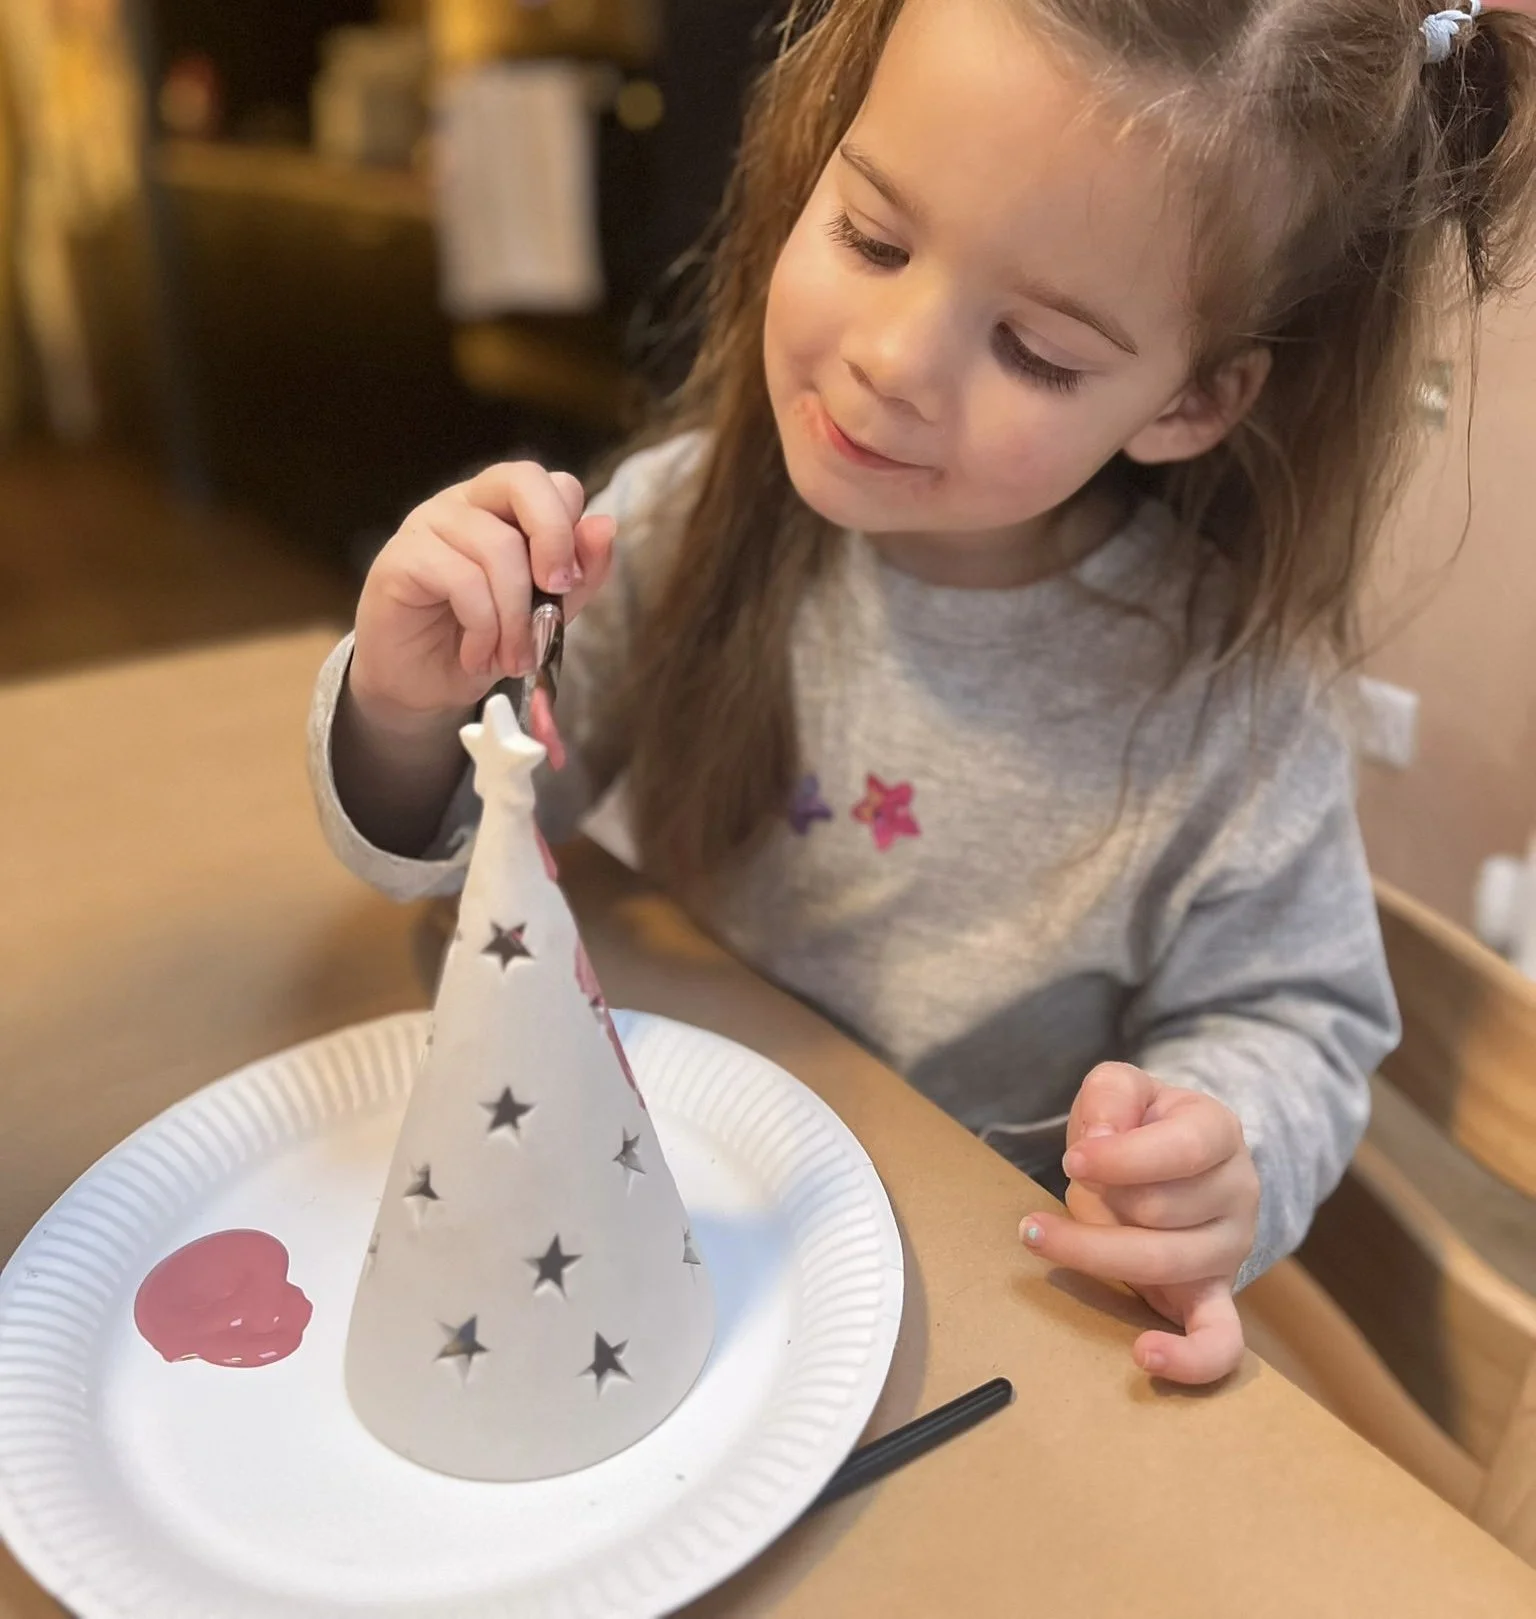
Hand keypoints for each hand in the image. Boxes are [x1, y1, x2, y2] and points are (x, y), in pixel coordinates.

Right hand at [349, 462, 616, 728]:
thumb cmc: (481, 643)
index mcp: (504, 508)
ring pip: (497, 546)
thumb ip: (578, 574)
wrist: (420, 686)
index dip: (572, 530)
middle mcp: (465, 503)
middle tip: (558, 594)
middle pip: (523, 480)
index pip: (553, 484)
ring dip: (516, 617)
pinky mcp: (401, 558)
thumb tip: (605, 526)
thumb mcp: (544, 615)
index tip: (570, 585)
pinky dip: (483, 628)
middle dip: (554, 539)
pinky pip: (462, 580)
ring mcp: (429, 524)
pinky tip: (476, 656)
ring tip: (512, 659)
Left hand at [1019, 1062, 1258, 1384]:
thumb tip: (1100, 1143)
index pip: (1182, 1150)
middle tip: (1077, 1187)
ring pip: (1163, 1264)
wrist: (1172, 1163)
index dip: (1120, 1158)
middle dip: (1101, 1199)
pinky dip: (1188, 1360)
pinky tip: (1145, 1355)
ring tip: (1044, 1235)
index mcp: (1220, 1133)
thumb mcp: (1121, 1089)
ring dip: (1095, 1249)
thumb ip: (1110, 1095)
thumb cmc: (1139, 1126)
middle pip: (1158, 1211)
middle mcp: (1239, 1193)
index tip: (1073, 1160)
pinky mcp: (1216, 1298)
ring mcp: (1231, 1251)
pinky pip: (1221, 1343)